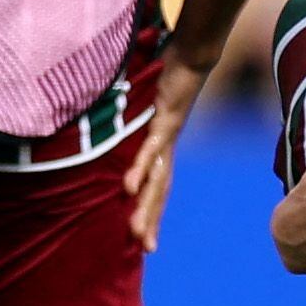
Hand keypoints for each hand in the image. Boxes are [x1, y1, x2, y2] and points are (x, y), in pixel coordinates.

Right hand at [122, 50, 211, 251]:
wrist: (192, 55)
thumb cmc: (168, 77)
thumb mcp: (146, 103)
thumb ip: (134, 117)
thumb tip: (112, 124)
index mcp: (164, 147)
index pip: (159, 186)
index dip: (153, 212)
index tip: (147, 241)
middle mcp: (167, 147)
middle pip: (159, 191)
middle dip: (151, 220)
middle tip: (146, 249)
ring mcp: (167, 136)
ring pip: (156, 178)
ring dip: (146, 205)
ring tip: (135, 230)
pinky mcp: (165, 120)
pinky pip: (150, 149)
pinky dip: (140, 168)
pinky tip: (129, 188)